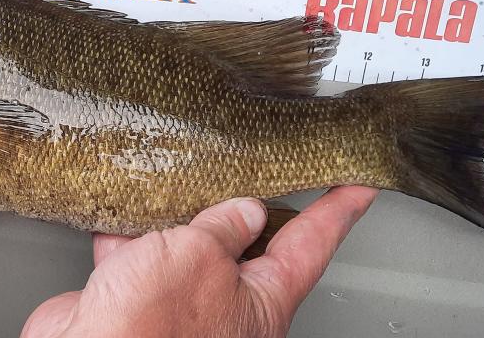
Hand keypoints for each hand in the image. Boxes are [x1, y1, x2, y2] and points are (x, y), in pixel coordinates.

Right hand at [22, 186, 377, 337]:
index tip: (360, 185)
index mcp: (261, 302)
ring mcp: (178, 302)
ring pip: (188, 245)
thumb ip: (224, 226)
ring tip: (179, 176)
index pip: (313, 245)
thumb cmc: (148, 331)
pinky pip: (139, 254)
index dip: (339, 210)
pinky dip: (130, 231)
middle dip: (244, 203)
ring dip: (178, 214)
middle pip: (247, 243)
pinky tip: (124, 206)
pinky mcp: (134, 299)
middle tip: (258, 162)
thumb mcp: (200, 257)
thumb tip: (241, 210)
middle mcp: (224, 305)